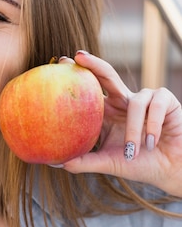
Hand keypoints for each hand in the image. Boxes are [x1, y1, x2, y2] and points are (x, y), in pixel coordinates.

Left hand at [59, 51, 181, 197]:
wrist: (169, 170)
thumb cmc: (139, 164)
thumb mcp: (108, 163)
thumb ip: (83, 161)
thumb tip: (56, 163)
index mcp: (108, 112)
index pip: (91, 89)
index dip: (78, 74)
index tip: (62, 62)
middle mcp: (124, 101)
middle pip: (108, 75)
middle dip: (94, 64)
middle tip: (79, 57)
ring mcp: (145, 98)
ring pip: (134, 103)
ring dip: (133, 131)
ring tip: (133, 151)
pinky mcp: (165, 100)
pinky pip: (154, 106)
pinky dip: (151, 125)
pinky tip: (151, 142)